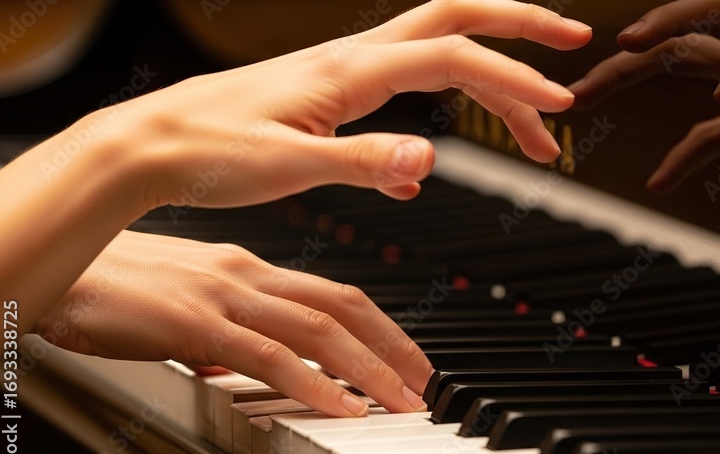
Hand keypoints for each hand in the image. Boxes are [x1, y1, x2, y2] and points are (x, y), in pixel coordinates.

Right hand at [35, 231, 433, 416]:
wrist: (62, 266)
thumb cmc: (118, 284)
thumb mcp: (190, 304)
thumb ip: (230, 330)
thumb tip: (256, 364)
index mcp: (250, 269)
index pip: (335, 294)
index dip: (381, 327)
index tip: (408, 357)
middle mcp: (248, 276)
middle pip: (342, 307)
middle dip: (392, 347)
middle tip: (425, 383)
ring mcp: (225, 296)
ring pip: (317, 331)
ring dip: (367, 369)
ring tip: (400, 402)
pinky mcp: (195, 322)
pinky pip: (267, 355)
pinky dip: (311, 384)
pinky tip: (340, 407)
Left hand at [103, 0, 590, 207]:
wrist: (147, 147)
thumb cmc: (207, 153)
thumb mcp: (289, 166)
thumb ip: (364, 162)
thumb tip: (431, 162)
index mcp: (350, 72)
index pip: (455, 61)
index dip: (514, 81)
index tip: (559, 110)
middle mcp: (351, 60)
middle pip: (455, 19)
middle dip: (520, 27)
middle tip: (572, 44)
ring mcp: (340, 74)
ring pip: (433, 50)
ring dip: (489, 75)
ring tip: (530, 122)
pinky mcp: (327, 98)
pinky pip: (398, 92)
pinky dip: (433, 118)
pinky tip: (421, 169)